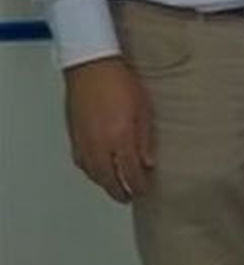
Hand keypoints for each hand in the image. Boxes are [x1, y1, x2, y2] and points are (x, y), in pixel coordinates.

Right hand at [64, 56, 153, 202]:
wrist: (92, 67)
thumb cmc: (120, 83)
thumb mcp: (144, 110)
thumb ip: (146, 140)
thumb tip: (148, 163)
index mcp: (120, 139)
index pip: (131, 174)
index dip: (139, 186)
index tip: (146, 190)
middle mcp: (99, 145)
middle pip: (109, 180)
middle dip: (121, 192)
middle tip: (131, 197)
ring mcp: (84, 142)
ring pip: (94, 175)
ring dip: (106, 184)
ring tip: (117, 188)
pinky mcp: (74, 137)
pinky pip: (82, 164)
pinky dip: (92, 172)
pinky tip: (99, 171)